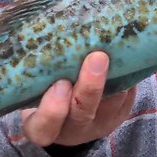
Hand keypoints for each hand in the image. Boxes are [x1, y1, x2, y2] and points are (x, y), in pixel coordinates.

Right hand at [21, 51, 136, 148]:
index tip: (60, 84)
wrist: (67, 107)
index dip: (52, 110)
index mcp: (40, 126)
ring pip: (110, 105)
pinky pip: (126, 97)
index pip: (42, 127)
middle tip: (97, 57)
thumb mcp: (30, 85)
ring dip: (113, 77)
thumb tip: (36, 26)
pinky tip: (125, 52)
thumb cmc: (40, 89)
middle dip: (90, 86)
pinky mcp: (119, 115)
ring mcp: (97, 125)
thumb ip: (35, 69)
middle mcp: (70, 130)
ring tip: (115, 48)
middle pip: (82, 114)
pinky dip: (126, 74)